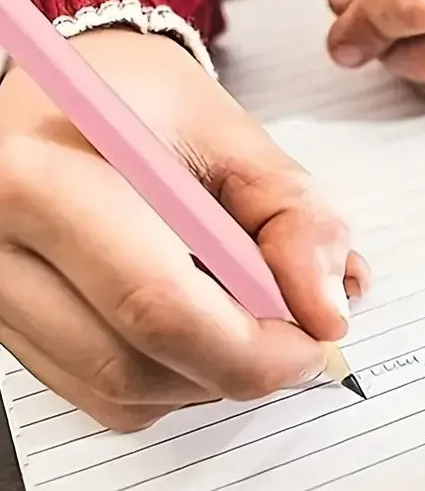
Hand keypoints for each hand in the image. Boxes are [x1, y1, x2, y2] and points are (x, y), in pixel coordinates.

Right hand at [0, 30, 368, 430]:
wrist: (68, 94)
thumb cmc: (148, 102)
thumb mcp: (236, 135)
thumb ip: (297, 218)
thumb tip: (327, 312)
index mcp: (47, 181)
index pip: (158, 306)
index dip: (253, 348)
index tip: (313, 343)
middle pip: (136, 366)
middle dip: (238, 368)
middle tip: (292, 335)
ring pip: (121, 396)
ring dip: (206, 374)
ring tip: (237, 309)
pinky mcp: (9, 329)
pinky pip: (102, 396)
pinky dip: (171, 377)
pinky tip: (191, 319)